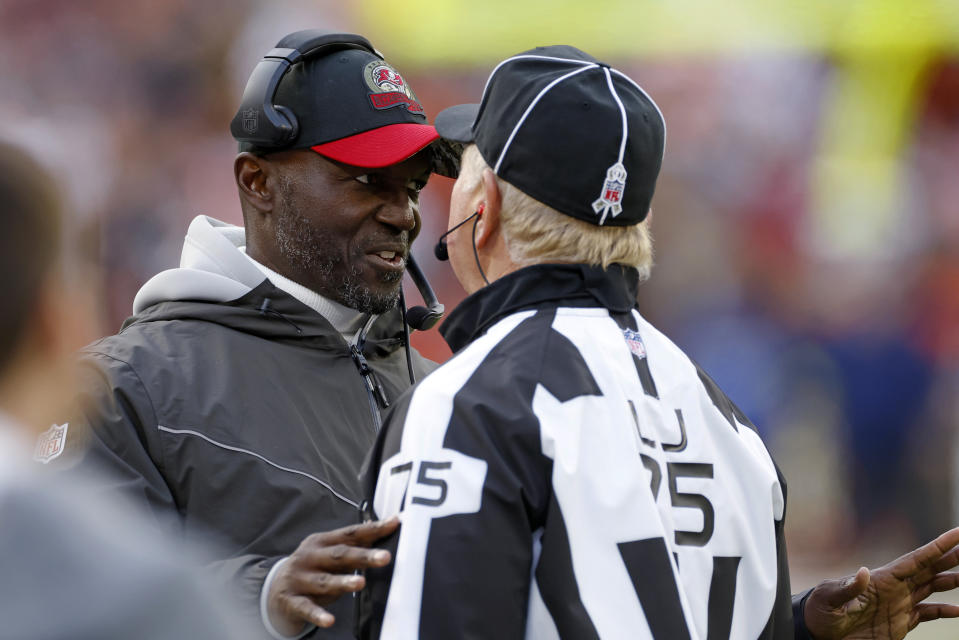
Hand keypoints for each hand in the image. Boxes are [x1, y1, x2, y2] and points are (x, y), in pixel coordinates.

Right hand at [266, 517, 399, 634]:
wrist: (274, 590)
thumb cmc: (311, 569)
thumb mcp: (328, 554)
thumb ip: (352, 546)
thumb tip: (384, 533)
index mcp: (321, 542)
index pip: (350, 534)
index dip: (372, 529)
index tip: (393, 524)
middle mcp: (309, 557)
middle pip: (339, 555)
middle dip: (363, 556)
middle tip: (385, 558)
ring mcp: (299, 579)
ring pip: (324, 581)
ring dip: (343, 582)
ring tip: (360, 583)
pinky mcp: (292, 600)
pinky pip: (306, 608)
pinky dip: (318, 614)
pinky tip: (329, 620)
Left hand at [803, 526, 958, 638]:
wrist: (819, 631)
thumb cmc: (821, 609)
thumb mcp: (830, 596)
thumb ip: (849, 587)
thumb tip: (863, 571)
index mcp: (882, 578)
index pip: (916, 559)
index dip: (938, 546)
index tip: (957, 533)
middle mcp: (895, 588)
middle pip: (930, 568)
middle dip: (951, 557)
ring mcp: (899, 603)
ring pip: (932, 587)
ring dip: (951, 580)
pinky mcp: (900, 621)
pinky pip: (927, 613)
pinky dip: (944, 611)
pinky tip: (958, 610)